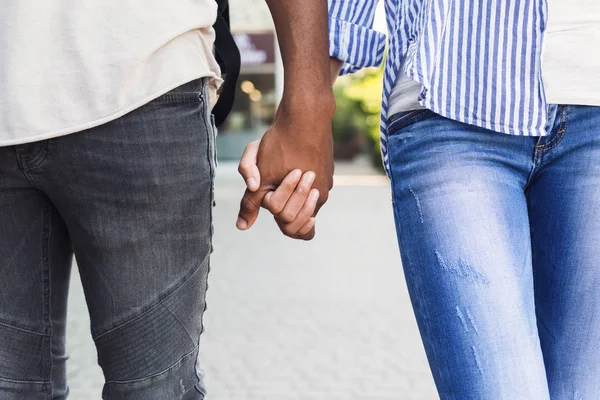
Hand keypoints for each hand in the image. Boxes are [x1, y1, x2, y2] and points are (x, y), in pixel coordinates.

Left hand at [236, 96, 334, 239]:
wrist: (306, 114)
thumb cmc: (281, 144)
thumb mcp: (260, 175)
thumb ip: (250, 203)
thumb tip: (241, 227)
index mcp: (309, 200)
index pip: (291, 225)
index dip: (277, 211)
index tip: (272, 190)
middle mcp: (322, 194)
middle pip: (297, 211)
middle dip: (284, 197)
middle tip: (280, 175)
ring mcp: (327, 180)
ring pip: (304, 196)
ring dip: (292, 186)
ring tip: (286, 166)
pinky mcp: (328, 168)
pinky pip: (311, 181)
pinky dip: (300, 176)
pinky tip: (293, 157)